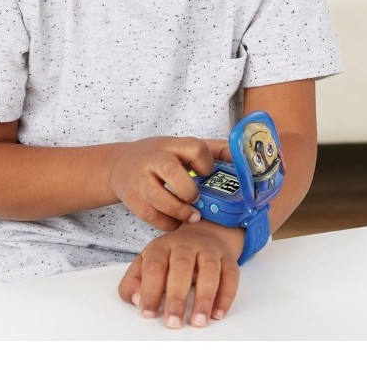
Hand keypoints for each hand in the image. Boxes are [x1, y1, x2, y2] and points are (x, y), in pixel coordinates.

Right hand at [108, 137, 231, 231]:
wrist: (120, 165)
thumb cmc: (160, 157)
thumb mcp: (181, 147)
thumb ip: (213, 151)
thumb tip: (246, 160)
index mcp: (171, 144)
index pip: (194, 148)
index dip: (206, 164)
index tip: (207, 174)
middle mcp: (154, 159)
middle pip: (172, 172)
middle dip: (189, 191)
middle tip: (196, 199)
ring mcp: (140, 179)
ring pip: (159, 198)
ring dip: (180, 211)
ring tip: (193, 217)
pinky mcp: (131, 198)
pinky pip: (150, 215)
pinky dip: (167, 222)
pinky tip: (176, 222)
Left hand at [117, 221, 245, 327]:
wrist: (203, 234)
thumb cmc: (170, 257)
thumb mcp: (146, 263)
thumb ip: (134, 281)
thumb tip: (136, 300)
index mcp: (161, 246)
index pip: (154, 266)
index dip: (150, 290)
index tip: (148, 314)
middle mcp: (186, 245)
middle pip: (182, 267)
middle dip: (177, 297)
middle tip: (173, 322)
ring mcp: (209, 250)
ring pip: (209, 270)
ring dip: (204, 298)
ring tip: (199, 321)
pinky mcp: (228, 258)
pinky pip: (230, 275)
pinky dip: (226, 296)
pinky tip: (218, 314)